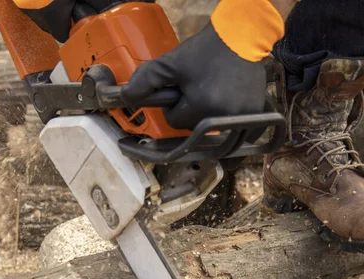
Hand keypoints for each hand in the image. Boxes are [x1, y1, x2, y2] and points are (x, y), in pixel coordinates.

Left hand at [122, 22, 266, 129]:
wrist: (242, 37)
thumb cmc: (205, 51)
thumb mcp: (172, 62)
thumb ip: (146, 80)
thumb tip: (126, 98)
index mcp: (201, 107)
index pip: (175, 121)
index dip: (175, 104)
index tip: (185, 88)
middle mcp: (223, 119)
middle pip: (193, 130)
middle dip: (192, 112)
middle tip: (201, 89)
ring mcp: (242, 121)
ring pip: (213, 134)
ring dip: (209, 120)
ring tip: (215, 96)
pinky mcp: (255, 119)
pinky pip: (237, 137)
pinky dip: (231, 128)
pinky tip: (230, 110)